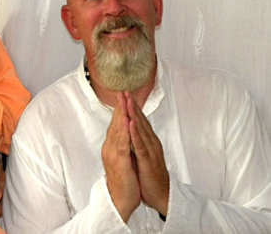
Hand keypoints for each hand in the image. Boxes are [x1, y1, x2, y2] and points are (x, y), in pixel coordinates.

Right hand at [101, 92, 140, 221]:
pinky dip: (125, 130)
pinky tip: (128, 120)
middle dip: (119, 106)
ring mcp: (114, 153)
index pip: (115, 124)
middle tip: (122, 91)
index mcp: (112, 146)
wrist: (119, 200)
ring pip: (118, 129)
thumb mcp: (122, 159)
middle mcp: (110, 147)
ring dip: (121, 113)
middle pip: (115, 123)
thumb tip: (125, 134)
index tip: (123, 96)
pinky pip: (123, 142)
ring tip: (124, 100)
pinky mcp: (120, 160)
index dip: (120, 109)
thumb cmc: (124, 181)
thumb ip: (122, 145)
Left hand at [126, 92, 168, 215]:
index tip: (124, 93)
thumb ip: (138, 142)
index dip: (132, 107)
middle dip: (132, 105)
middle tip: (125, 90)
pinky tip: (131, 123)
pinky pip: (140, 145)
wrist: (161, 195)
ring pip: (141, 129)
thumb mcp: (142, 155)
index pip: (139, 120)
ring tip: (127, 100)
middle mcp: (150, 142)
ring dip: (134, 114)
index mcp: (148, 141)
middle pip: (140, 120)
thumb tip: (131, 130)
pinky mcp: (148, 160)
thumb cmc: (150, 175)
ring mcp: (150, 150)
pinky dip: (135, 133)